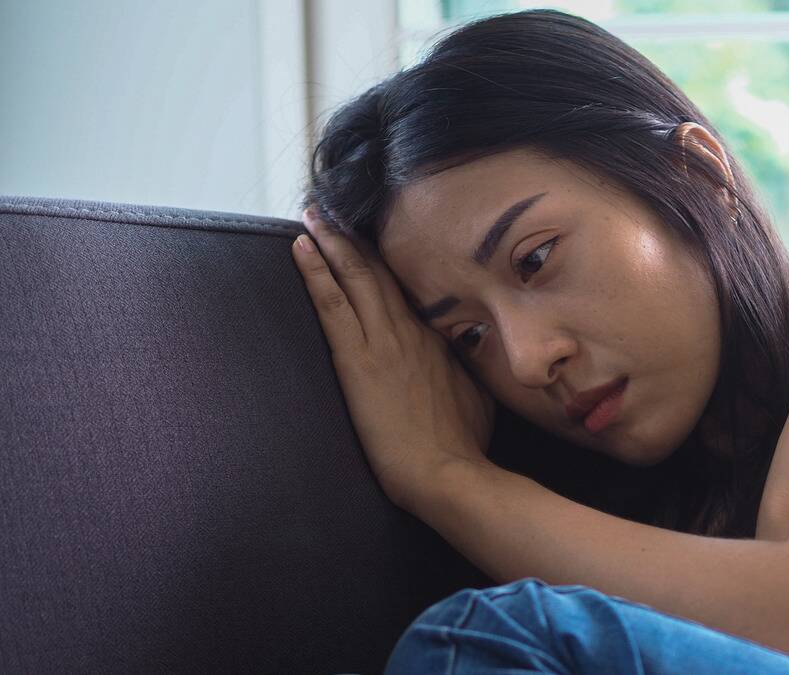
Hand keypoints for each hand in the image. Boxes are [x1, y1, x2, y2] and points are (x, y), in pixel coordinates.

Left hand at [292, 207, 495, 511]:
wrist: (448, 471)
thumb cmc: (462, 444)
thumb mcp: (476, 395)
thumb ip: (463, 367)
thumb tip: (465, 354)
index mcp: (438, 338)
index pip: (409, 288)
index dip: (388, 259)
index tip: (373, 235)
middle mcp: (412, 330)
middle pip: (379, 271)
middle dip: (355, 237)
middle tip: (334, 207)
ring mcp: (384, 341)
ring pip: (355, 277)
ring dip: (332, 242)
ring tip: (313, 213)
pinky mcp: (358, 359)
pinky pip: (333, 304)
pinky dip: (317, 271)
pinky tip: (303, 246)